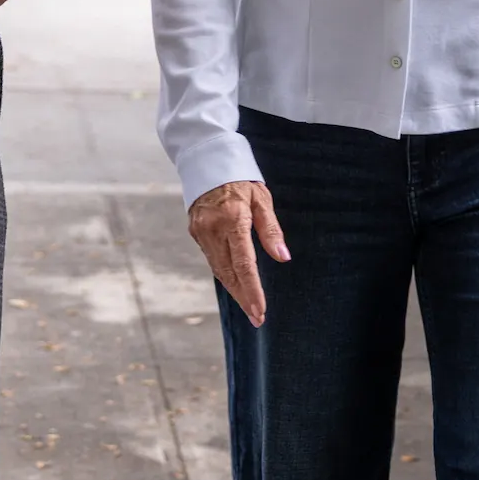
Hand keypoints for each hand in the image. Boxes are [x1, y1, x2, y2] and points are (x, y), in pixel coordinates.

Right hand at [187, 180, 289, 327]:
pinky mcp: (195, 232)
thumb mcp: (262, 199)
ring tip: (249, 307)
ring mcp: (201, 231)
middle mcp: (213, 229)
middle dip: (243, 298)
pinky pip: (211, 258)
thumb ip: (271, 230)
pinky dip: (224, 273)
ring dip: (234, 289)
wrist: (207, 161)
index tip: (260, 310)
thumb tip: (283, 257)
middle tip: (257, 318)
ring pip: (218, 269)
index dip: (252, 290)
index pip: (244, 264)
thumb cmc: (241, 178)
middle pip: (229, 273)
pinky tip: (235, 284)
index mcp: (233, 219)